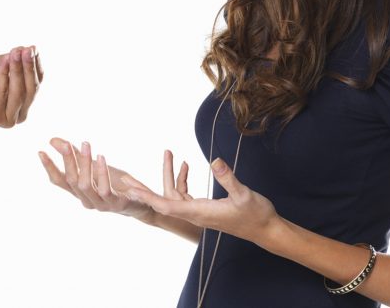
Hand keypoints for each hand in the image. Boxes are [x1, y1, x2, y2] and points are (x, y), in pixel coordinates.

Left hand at [0, 46, 42, 126]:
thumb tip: (30, 49)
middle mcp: (20, 109)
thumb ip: (13, 60)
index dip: (36, 64)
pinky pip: (4, 94)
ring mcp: (9, 116)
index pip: (37, 80)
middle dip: (29, 67)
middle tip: (26, 50)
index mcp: (24, 96)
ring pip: (20, 92)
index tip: (32, 48)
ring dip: (17, 70)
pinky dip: (3, 78)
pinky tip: (2, 65)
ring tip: (14, 54)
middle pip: (32, 88)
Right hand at [38, 138, 155, 220]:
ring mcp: (100, 204)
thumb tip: (53, 140)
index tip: (41, 151)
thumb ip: (75, 155)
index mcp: (80, 192)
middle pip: (71, 180)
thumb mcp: (95, 166)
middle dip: (68, 161)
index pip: (59, 181)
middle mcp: (87, 200)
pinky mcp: (115, 204)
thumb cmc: (116, 184)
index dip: (49, 167)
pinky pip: (104, 189)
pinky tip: (101, 157)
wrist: (144, 204)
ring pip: (85, 184)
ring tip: (86, 144)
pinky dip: (101, 172)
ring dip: (84, 164)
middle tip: (65, 143)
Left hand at [124, 156, 279, 244]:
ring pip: (172, 198)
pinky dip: (179, 181)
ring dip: (158, 184)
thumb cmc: (256, 214)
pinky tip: (182, 166)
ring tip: (142, 173)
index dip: (148, 198)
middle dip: (143, 192)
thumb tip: (215, 161)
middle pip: (163, 202)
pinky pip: (185, 195)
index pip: (168, 205)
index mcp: (200, 212)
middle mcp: (195, 214)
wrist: (266, 229)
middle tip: (124, 181)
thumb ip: (228, 178)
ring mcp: (199, 212)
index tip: (132, 191)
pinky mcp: (205, 208)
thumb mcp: (244, 194)